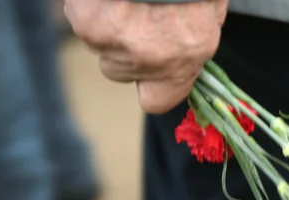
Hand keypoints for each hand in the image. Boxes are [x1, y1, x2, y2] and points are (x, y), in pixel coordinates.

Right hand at [65, 0, 228, 113]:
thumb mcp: (209, 15)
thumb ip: (191, 44)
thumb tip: (180, 55)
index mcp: (181, 61)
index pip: (156, 101)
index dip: (152, 85)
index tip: (153, 69)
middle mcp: (144, 58)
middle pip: (118, 69)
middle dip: (125, 45)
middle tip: (140, 13)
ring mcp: (110, 40)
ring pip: (96, 39)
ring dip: (106, 18)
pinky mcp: (85, 19)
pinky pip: (79, 13)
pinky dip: (89, 2)